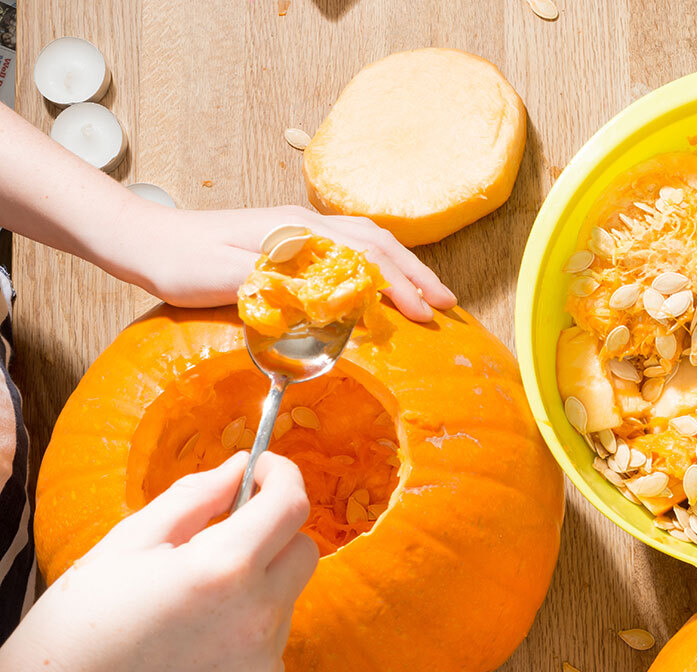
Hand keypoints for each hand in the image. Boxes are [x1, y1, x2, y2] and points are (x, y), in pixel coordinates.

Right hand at [0, 452, 315, 671]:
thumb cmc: (78, 627)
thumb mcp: (127, 543)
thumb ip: (194, 497)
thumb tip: (240, 468)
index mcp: (223, 568)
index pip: (291, 505)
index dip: (282, 476)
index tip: (263, 472)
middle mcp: (257, 619)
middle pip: (302, 553)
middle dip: (272, 537)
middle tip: (221, 547)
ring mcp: (262, 670)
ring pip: (283, 606)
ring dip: (252, 597)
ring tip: (187, 619)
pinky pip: (269, 657)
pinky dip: (242, 648)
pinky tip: (190, 660)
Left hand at [118, 201, 456, 319]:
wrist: (144, 240)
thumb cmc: (180, 262)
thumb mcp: (224, 280)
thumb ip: (277, 287)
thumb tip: (328, 301)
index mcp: (295, 231)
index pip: (364, 255)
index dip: (399, 286)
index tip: (423, 316)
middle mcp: (304, 224)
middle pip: (377, 242)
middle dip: (416, 274)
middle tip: (447, 306)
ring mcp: (299, 229)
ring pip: (367, 241)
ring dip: (402, 267)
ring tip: (429, 294)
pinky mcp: (290, 240)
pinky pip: (349, 247)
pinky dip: (379, 263)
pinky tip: (384, 281)